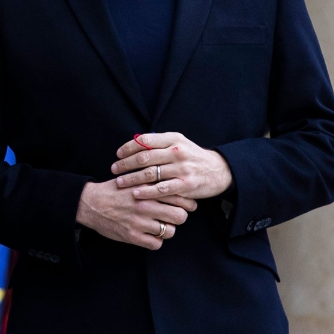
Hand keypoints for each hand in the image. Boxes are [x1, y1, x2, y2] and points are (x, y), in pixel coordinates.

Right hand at [75, 179, 196, 250]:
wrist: (90, 203)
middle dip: (180, 216)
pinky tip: (151, 234)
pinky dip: (156, 240)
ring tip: (161, 225)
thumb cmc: (113, 190)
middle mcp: (145, 205)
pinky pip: (156, 244)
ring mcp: (139, 222)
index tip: (188, 204)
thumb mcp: (133, 178)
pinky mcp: (132, 236)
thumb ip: (152, 180)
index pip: (178, 196)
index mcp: (147, 189)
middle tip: (175, 216)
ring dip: (168, 229)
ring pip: (170, 231)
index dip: (187, 201)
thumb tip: (174, 182)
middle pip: (180, 216)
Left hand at [111, 132, 233, 200]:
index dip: (128, 147)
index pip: (145, 140)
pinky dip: (147, 191)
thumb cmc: (193, 156)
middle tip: (114, 169)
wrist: (219, 170)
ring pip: (151, 173)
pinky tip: (136, 194)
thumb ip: (160, 142)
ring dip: (132, 178)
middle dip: (126, 164)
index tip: (118, 154)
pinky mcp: (186, 185)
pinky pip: (162, 189)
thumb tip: (135, 141)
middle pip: (145, 157)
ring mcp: (182, 168)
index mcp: (173, 139)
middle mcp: (177, 152)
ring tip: (119, 182)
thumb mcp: (179, 143)